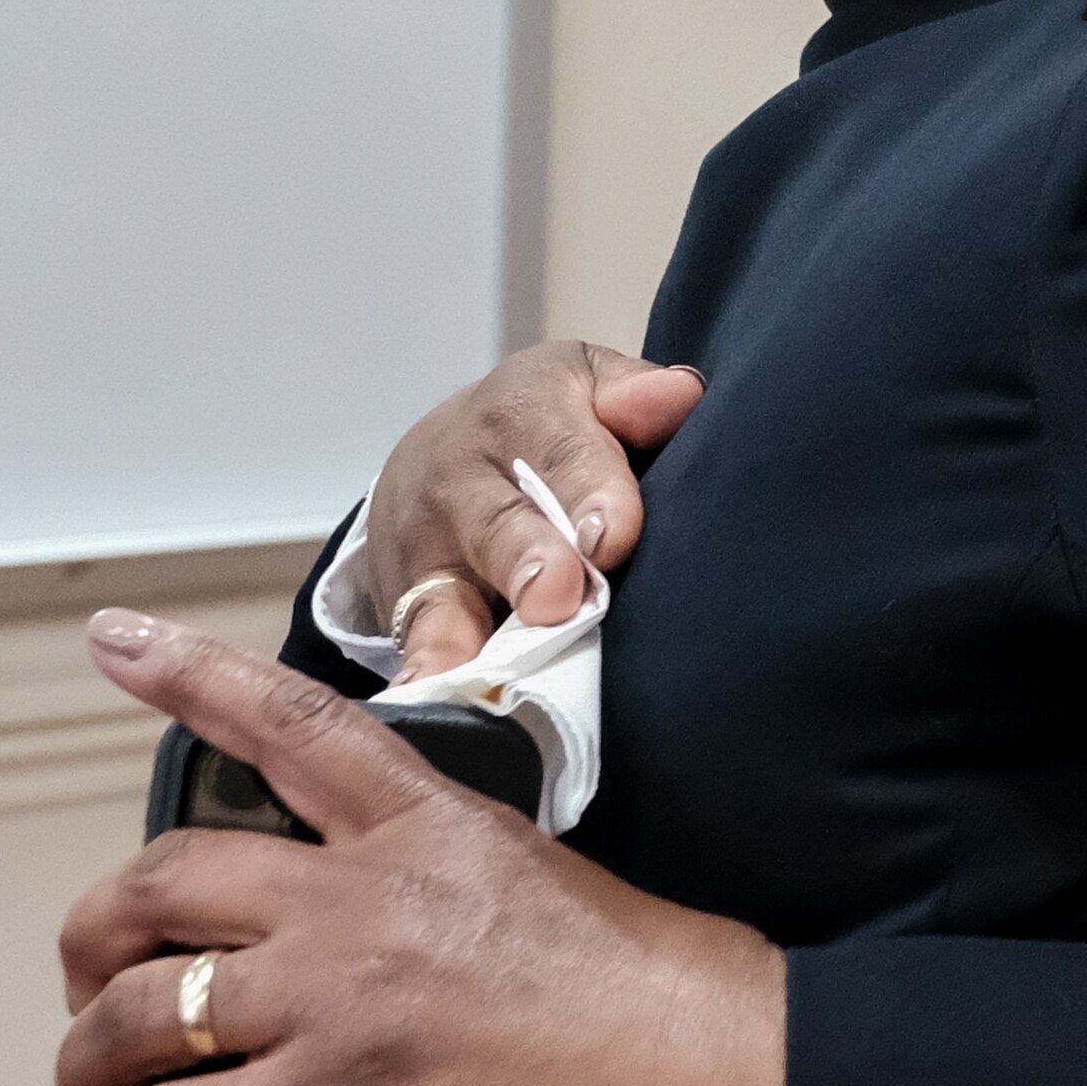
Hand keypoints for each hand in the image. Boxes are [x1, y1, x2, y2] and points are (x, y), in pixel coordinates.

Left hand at [0, 610, 787, 1085]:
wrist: (701, 1076)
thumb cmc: (653, 998)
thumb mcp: (542, 885)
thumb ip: (444, 896)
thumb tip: (394, 952)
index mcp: (423, 831)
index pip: (288, 727)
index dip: (189, 677)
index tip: (115, 642)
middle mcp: (357, 902)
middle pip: (167, 879)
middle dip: (99, 927)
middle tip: (94, 968)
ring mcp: (331, 1002)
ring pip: (139, 1007)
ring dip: (80, 1052)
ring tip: (76, 1084)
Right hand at [367, 343, 706, 674]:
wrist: (427, 464)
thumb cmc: (538, 431)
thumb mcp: (583, 386)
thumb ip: (634, 395)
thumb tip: (681, 399)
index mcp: (520, 413)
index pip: (563, 449)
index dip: (590, 491)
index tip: (615, 536)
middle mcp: (462, 480)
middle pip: (498, 523)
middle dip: (526, 558)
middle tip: (556, 596)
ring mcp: (426, 553)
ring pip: (442, 594)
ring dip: (457, 634)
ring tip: (468, 666)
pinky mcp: (405, 611)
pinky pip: (415, 646)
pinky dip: (425, 675)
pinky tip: (428, 699)